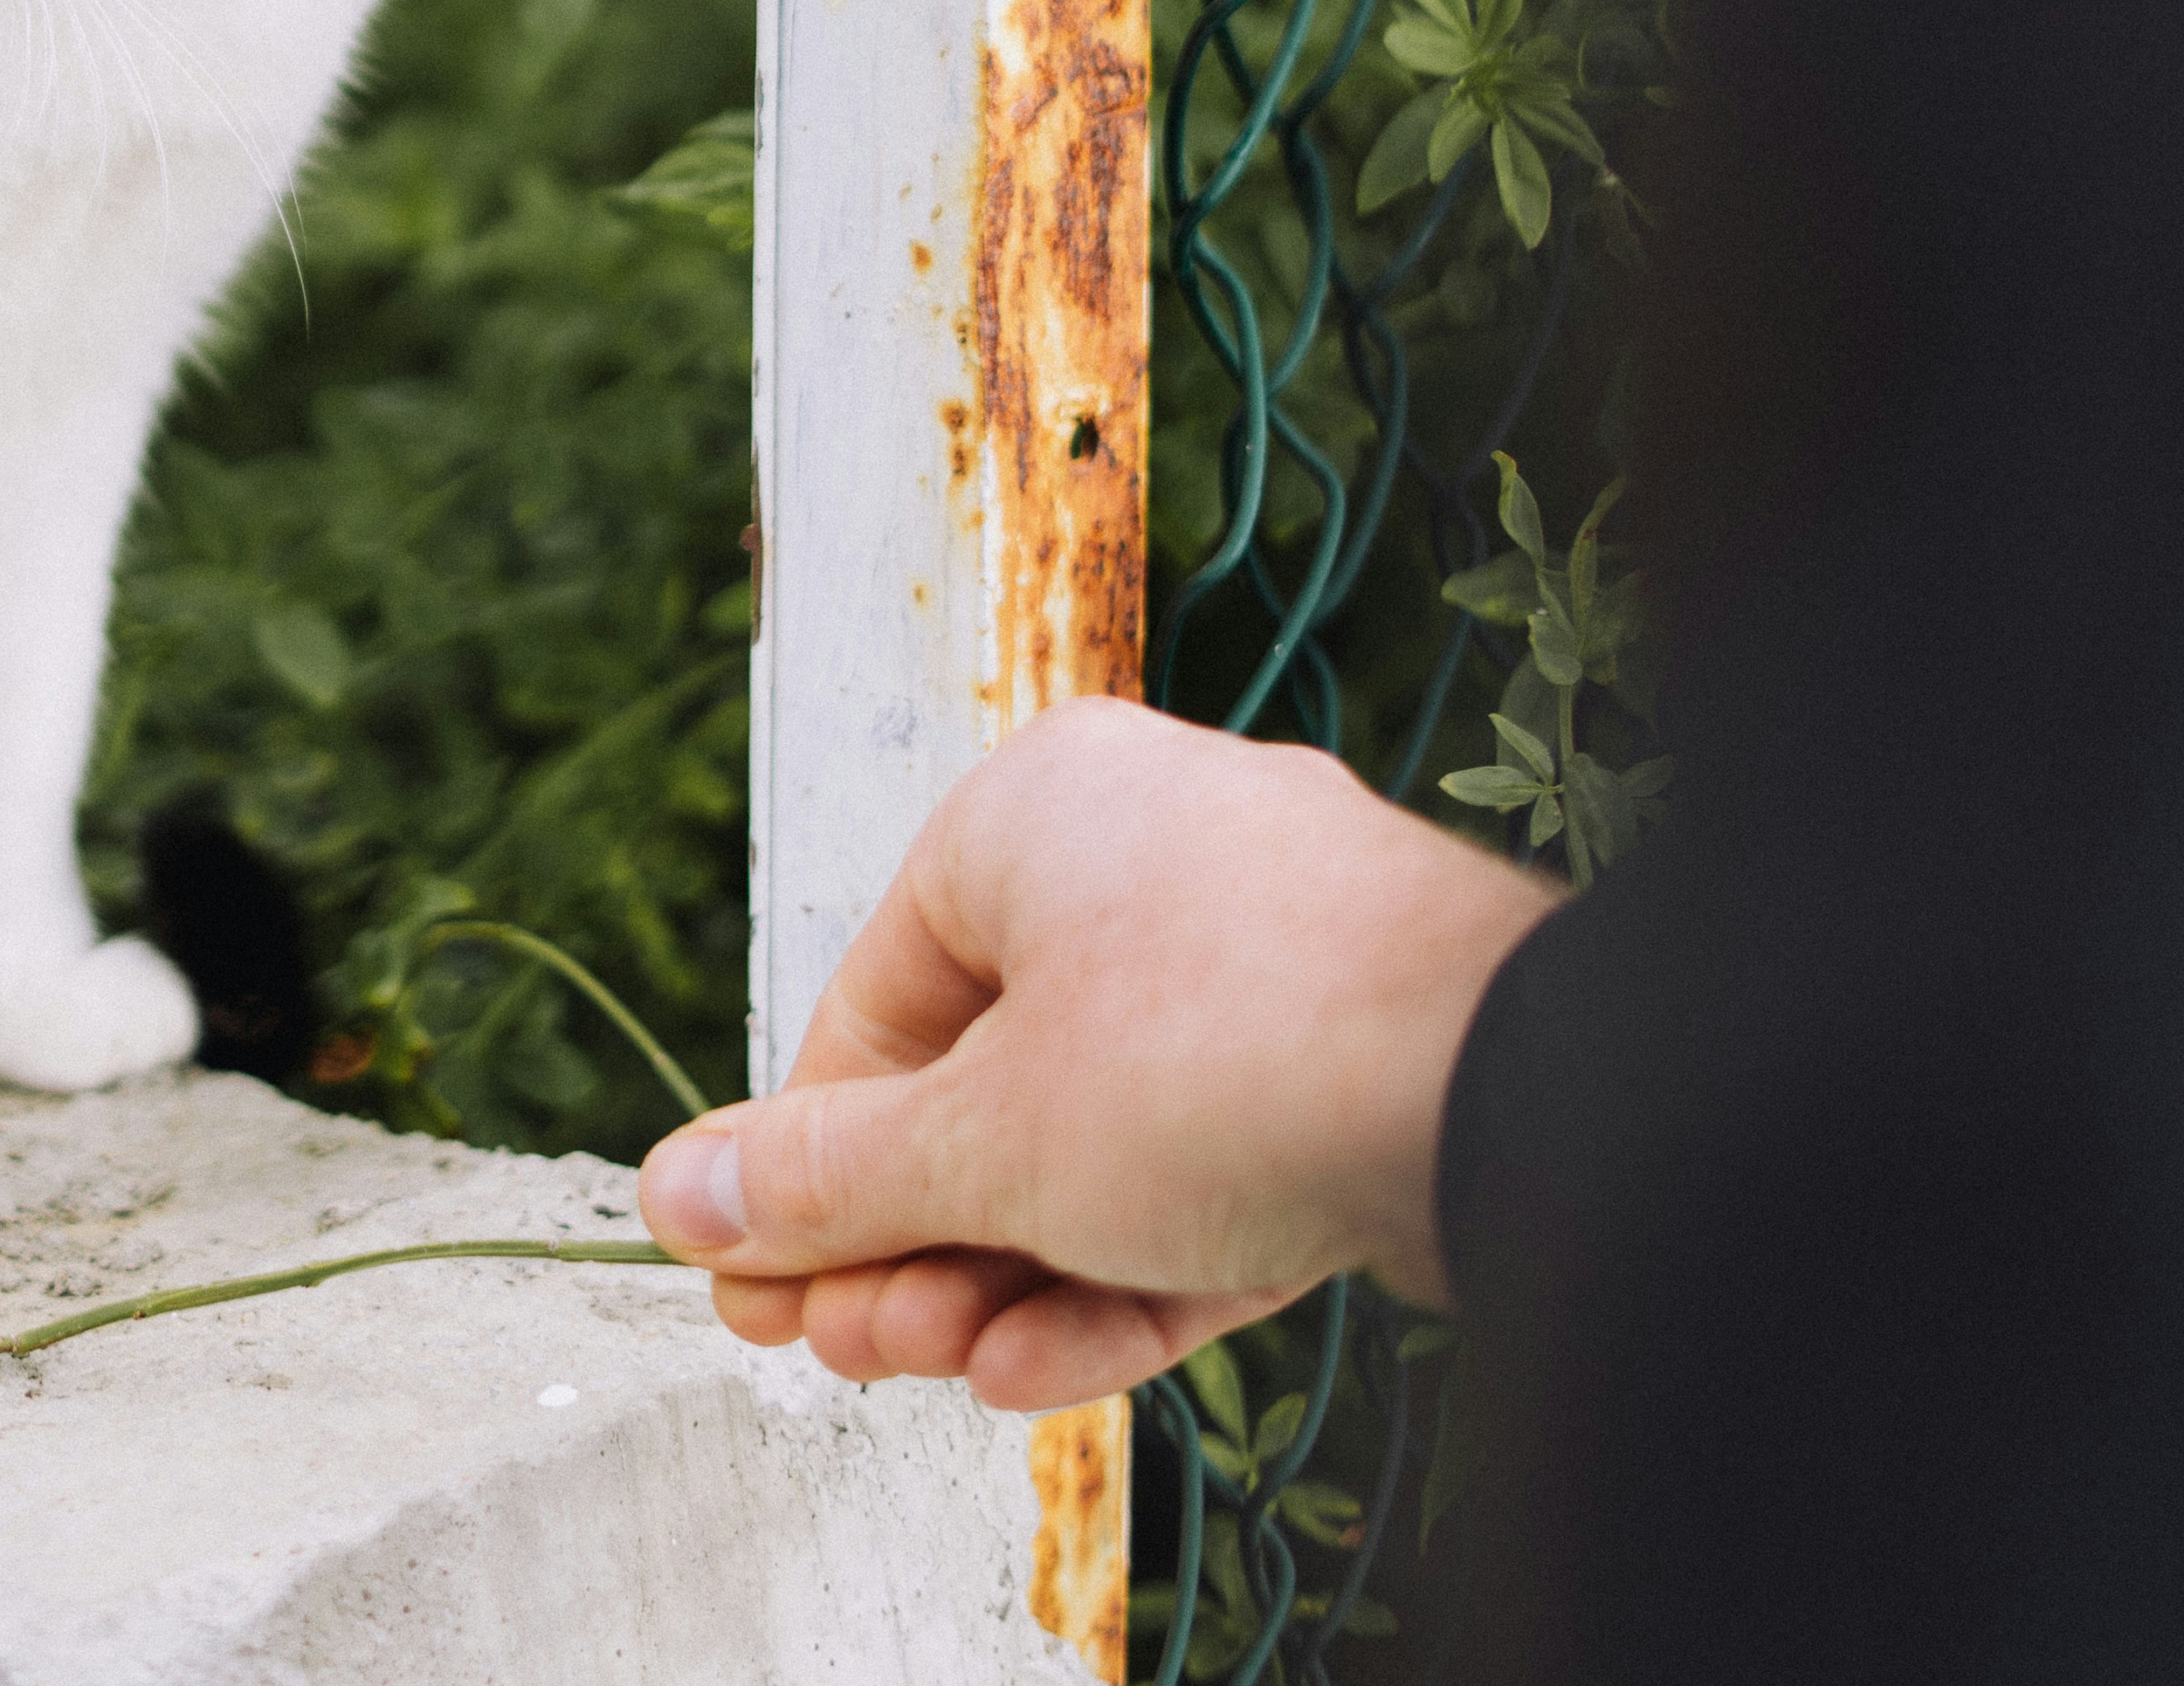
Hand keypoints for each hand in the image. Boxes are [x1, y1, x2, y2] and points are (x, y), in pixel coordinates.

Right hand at [638, 695, 1553, 1407]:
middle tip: (848, 1347)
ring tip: (944, 1370)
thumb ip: (825, 1178)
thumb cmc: (1226, 1057)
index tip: (759, 1278)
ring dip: (1006, 1269)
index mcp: (1042, 813)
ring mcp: (1276, 966)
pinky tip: (1042, 1366)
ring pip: (1098, 1140)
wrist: (1508, 1095)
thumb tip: (676, 1195)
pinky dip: (1123, 1267)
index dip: (809, 1158)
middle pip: (988, 1080)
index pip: (879, 998)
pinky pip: (1207, 1171)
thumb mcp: (981, 1143)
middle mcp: (1157, 860)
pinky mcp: (1357, 1072)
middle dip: (911, 1236)